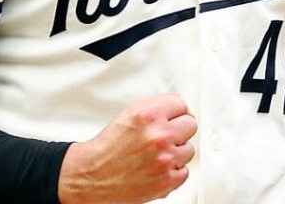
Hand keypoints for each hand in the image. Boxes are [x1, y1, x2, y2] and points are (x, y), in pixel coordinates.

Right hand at [57, 93, 196, 203]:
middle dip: (179, 130)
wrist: (94, 175)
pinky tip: (158, 168)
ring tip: (157, 154)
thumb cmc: (109, 146)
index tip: (173, 117)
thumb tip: (178, 107)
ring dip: (177, 152)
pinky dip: (173, 172)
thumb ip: (155, 108)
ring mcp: (166, 158)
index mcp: (149, 114)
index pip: (181, 104)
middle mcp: (159, 135)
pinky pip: (185, 171)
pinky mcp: (168, 180)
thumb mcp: (130, 114)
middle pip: (190, 125)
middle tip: (165, 137)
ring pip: (189, 149)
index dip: (175, 112)